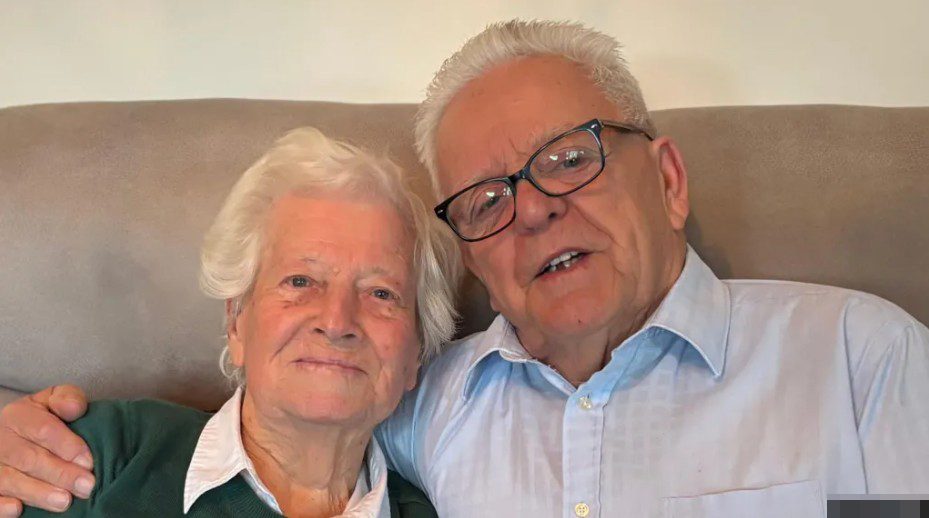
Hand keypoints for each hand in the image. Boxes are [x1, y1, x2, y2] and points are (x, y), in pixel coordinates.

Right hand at [0, 386, 93, 515]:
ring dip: (38, 493)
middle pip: (28, 458)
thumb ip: (67, 399)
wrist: (16, 434)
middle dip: (60, 473)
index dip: (66, 446)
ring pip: (10, 480)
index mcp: (18, 415)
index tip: (89, 461)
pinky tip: (18, 510)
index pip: (42, 429)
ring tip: (65, 501)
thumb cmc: (45, 418)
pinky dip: (1, 505)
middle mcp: (0, 439)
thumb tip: (74, 408)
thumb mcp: (56, 401)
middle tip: (85, 486)